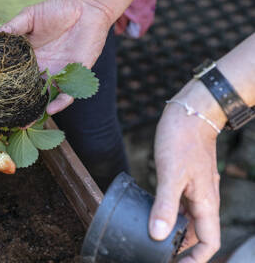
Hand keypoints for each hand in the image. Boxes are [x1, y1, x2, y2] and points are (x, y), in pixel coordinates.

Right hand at [0, 0, 113, 114]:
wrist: (87, 7)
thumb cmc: (58, 9)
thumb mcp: (30, 16)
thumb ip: (13, 27)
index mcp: (28, 57)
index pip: (13, 75)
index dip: (3, 85)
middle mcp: (41, 69)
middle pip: (27, 91)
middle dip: (18, 105)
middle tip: (5, 117)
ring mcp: (57, 74)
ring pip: (45, 97)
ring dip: (36, 110)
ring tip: (25, 123)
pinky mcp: (75, 76)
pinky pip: (67, 94)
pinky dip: (59, 102)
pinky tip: (51, 108)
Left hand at [149, 97, 221, 262]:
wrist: (189, 113)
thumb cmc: (182, 140)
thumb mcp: (170, 174)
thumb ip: (164, 205)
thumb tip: (158, 235)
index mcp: (206, 203)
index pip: (209, 242)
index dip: (194, 258)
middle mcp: (203, 200)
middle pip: (196, 235)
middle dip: (180, 248)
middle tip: (157, 254)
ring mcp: (195, 190)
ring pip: (187, 220)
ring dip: (173, 232)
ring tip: (153, 239)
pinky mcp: (185, 180)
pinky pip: (180, 205)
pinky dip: (169, 214)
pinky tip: (153, 214)